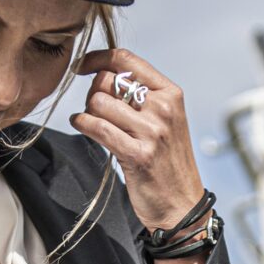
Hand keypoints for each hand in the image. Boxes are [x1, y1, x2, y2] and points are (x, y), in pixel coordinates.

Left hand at [70, 48, 205, 233]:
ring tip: (92, 122)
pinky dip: (81, 124)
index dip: (97, 58)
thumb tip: (102, 74)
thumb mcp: (165, 119)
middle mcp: (163, 108)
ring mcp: (152, 131)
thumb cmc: (167, 161)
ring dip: (87, 111)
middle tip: (94, 108)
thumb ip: (140, 95)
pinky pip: (96, 127)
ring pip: (98, 102)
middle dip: (92, 92)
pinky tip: (81, 126)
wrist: (182, 205)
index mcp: (170, 93)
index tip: (82, 65)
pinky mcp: (137, 154)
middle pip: (107, 80)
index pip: (127, 59)